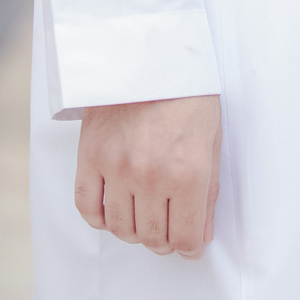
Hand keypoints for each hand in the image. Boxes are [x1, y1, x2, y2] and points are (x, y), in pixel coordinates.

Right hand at [75, 96, 221, 257]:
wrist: (153, 52)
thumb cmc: (189, 93)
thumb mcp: (211, 140)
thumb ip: (207, 192)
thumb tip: (203, 234)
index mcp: (187, 172)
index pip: (186, 237)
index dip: (190, 247)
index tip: (189, 244)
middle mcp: (151, 175)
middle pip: (153, 237)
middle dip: (164, 241)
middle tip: (169, 230)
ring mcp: (117, 166)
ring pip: (120, 228)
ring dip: (134, 231)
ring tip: (143, 217)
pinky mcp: (91, 154)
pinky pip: (87, 206)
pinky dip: (99, 218)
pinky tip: (112, 211)